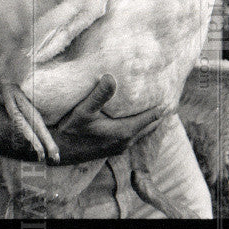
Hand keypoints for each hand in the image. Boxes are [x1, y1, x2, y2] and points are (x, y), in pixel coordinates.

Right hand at [1, 74, 167, 165]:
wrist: (57, 152)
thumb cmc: (69, 131)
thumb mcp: (83, 111)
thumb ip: (99, 95)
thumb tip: (110, 76)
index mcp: (124, 132)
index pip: (150, 117)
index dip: (161, 106)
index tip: (171, 93)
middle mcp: (126, 141)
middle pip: (150, 126)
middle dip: (160, 114)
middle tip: (171, 98)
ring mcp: (119, 146)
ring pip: (143, 132)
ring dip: (150, 121)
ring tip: (158, 108)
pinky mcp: (112, 148)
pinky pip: (134, 136)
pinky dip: (141, 127)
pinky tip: (137, 120)